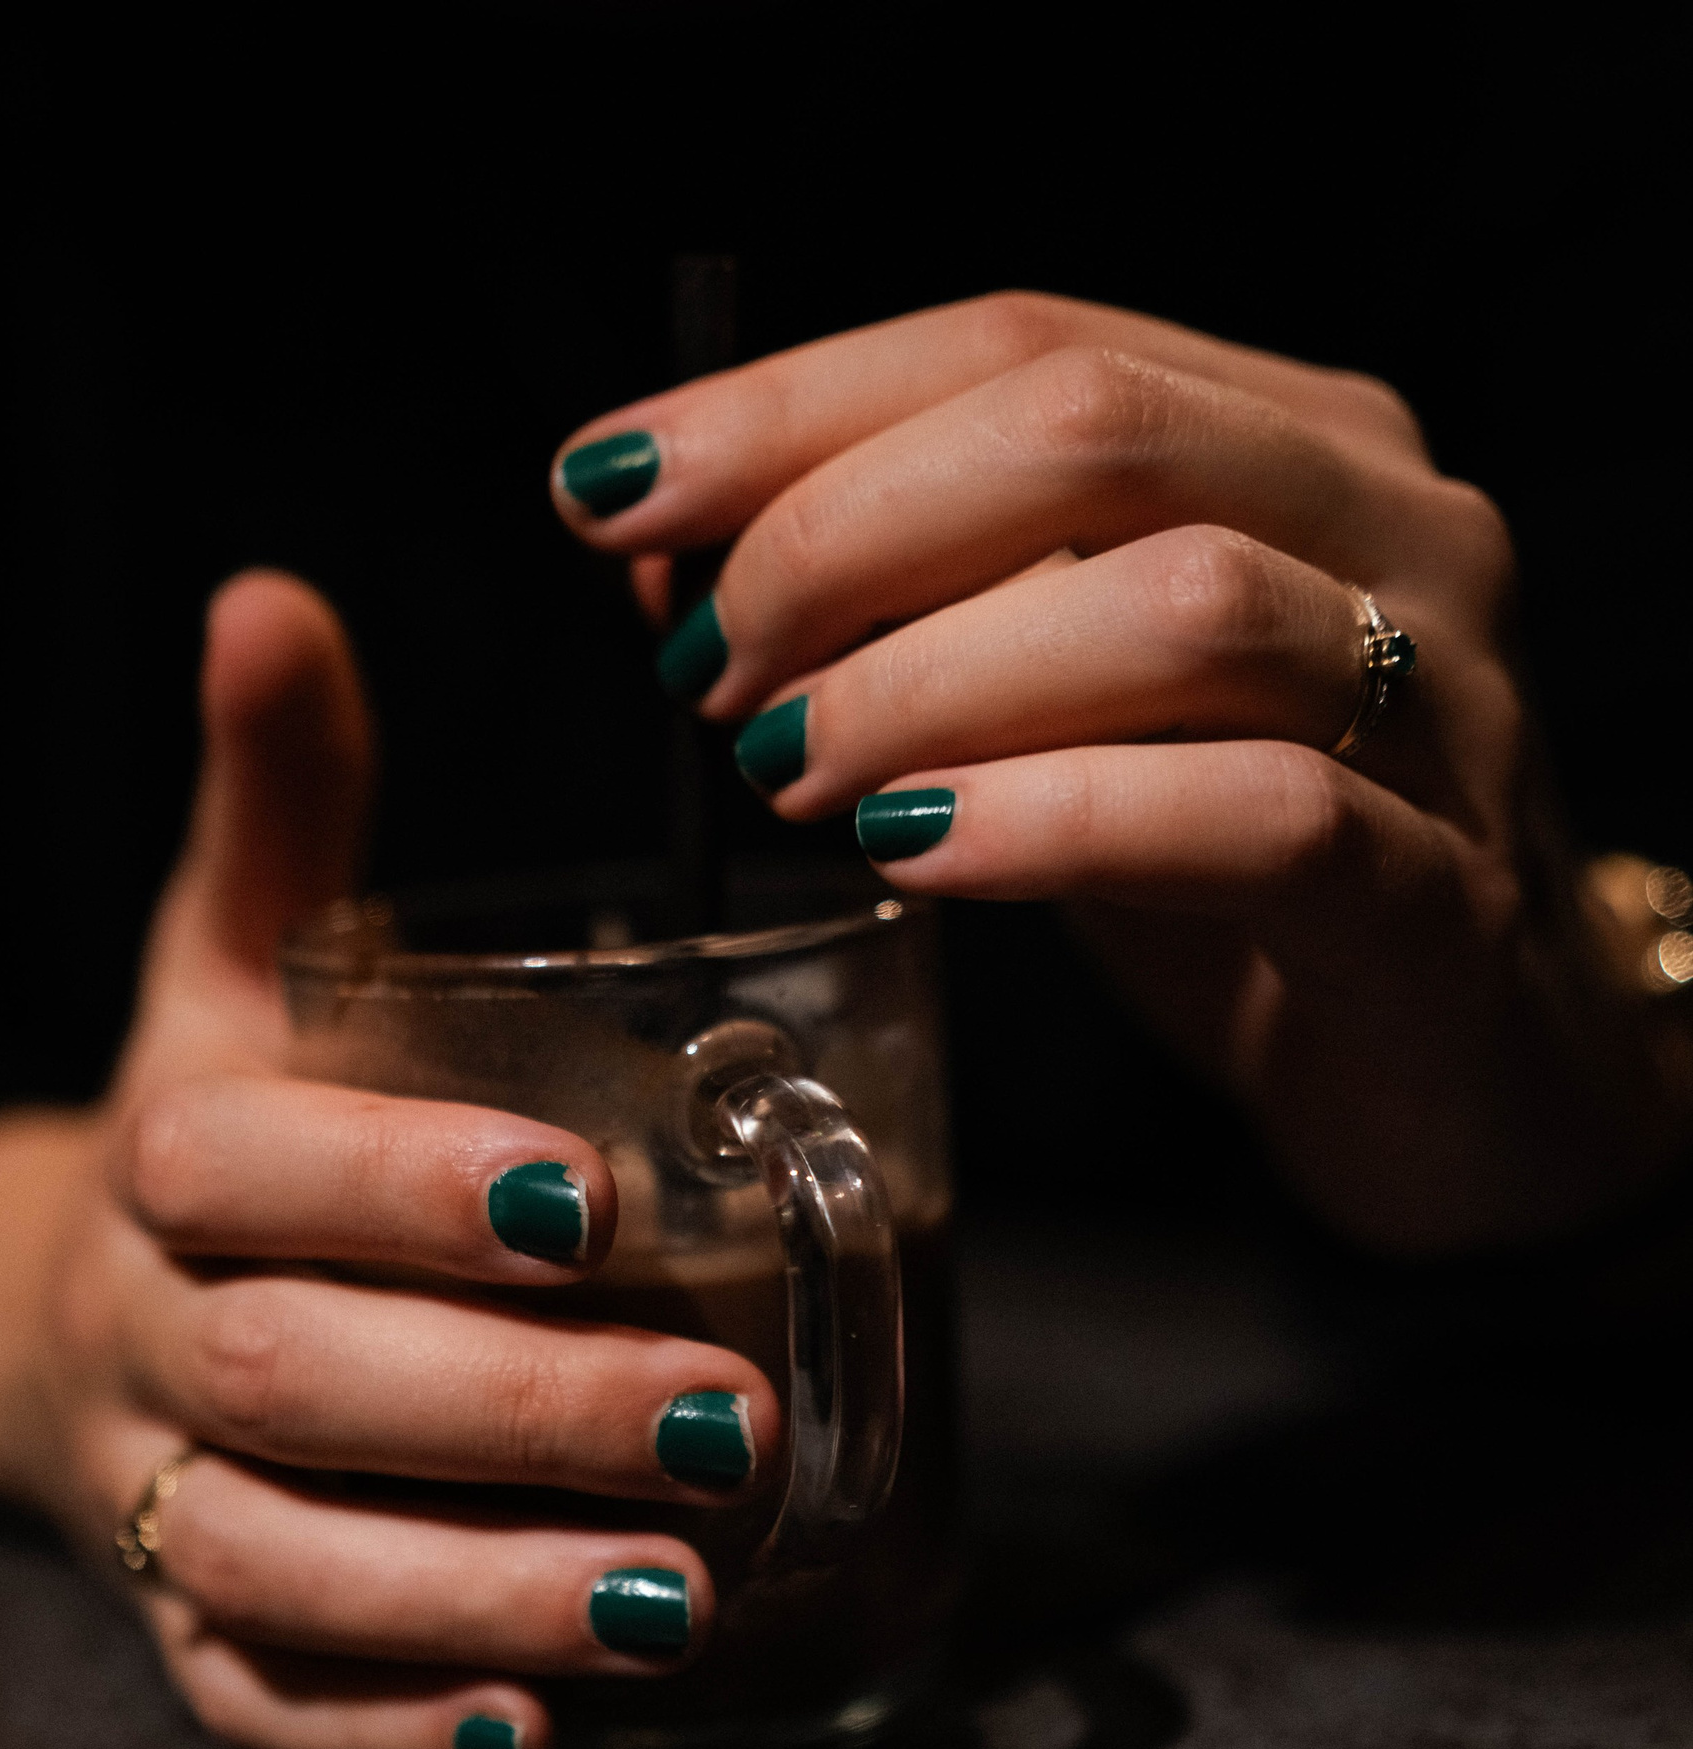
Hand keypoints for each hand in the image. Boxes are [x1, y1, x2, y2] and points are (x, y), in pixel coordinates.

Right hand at [0, 574, 777, 1748]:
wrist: (57, 1328)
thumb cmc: (226, 1136)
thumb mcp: (228, 972)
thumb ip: (279, 816)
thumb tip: (274, 596)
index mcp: (163, 1160)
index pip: (248, 1171)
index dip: (404, 1187)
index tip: (593, 1204)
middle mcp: (142, 1343)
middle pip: (296, 1383)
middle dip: (511, 1409)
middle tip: (732, 1421)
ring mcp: (153, 1505)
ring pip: (284, 1566)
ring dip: (481, 1590)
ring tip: (682, 1599)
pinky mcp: (187, 1639)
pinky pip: (266, 1703)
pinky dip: (394, 1730)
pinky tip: (545, 1741)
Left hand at [553, 294, 1691, 1254]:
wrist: (1467, 1076)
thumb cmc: (1244, 885)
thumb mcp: (1070, 718)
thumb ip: (924, 622)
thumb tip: (674, 568)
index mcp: (1293, 439)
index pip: (1027, 340)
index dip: (793, 409)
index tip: (612, 495)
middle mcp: (1391, 528)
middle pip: (1094, 430)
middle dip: (845, 534)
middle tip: (715, 673)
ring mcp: (1441, 708)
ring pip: (1181, 605)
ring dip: (934, 677)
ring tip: (795, 771)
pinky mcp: (1442, 900)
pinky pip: (1261, 818)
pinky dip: (1060, 821)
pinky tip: (921, 856)